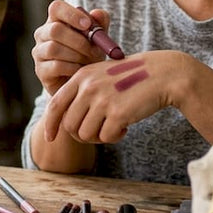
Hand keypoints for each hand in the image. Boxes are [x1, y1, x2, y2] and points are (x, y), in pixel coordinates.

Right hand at [31, 0, 110, 95]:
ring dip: (76, 55)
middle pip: (55, 29)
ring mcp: (39, 52)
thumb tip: (98, 13)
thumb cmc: (88, 55)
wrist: (81, 82)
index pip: (56, 7)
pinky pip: (56, 66)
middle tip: (94, 50)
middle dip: (78, 41)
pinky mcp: (40, 70)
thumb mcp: (97, 39)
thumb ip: (100, 24)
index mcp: (56, 20)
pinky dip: (72, 68)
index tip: (88, 24)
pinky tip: (80, 70)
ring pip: (54, 48)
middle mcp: (43, 34)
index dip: (71, 14)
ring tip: (88, 61)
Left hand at [42, 50, 188, 144]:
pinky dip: (115, 137)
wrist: (162, 74)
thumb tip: (66, 122)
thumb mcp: (102, 75)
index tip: (50, 137)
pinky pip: (106, 137)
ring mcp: (102, 100)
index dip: (50, 124)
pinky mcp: (117, 113)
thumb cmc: (132, 77)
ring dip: (99, 137)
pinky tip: (125, 126)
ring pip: (86, 134)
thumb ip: (83, 92)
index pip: (55, 104)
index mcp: (82, 76)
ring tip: (113, 127)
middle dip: (82, 134)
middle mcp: (88, 87)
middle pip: (70, 125)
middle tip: (98, 132)